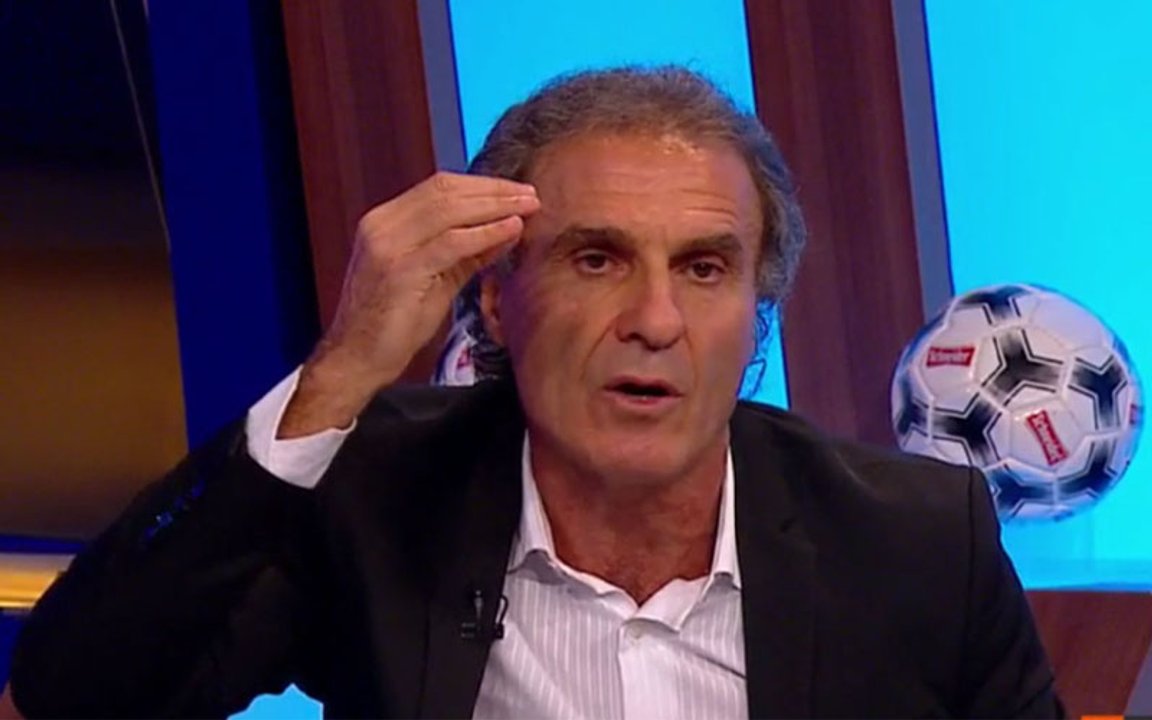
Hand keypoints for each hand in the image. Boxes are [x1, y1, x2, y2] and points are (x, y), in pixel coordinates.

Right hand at [279, 172, 539, 436]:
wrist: (357, 359)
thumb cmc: (394, 324)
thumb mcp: (436, 280)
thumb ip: (468, 253)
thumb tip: (508, 229)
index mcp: (385, 221)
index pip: (439, 188)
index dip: (482, 186)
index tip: (517, 191)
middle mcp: (381, 225)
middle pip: (445, 191)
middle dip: (493, 191)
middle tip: (531, 195)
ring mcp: (387, 245)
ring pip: (449, 210)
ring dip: (495, 206)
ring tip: (528, 208)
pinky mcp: (399, 270)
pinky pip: (450, 243)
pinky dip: (485, 233)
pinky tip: (511, 230)